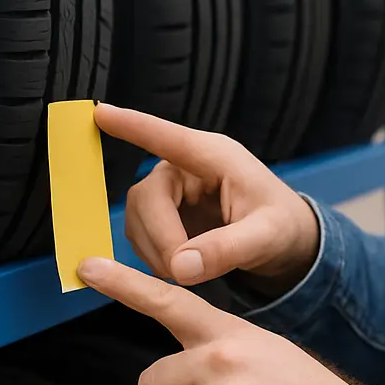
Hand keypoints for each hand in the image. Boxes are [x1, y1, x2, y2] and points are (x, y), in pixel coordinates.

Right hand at [93, 103, 319, 292]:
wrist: (285, 242)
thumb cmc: (281, 226)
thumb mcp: (267, 237)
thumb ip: (229, 249)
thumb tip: (181, 267)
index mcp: (214, 157)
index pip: (167, 137)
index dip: (132, 126)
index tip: (99, 111)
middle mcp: (185, 168)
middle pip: (146, 196)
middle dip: (160, 238)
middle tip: (182, 273)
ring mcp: (171, 191)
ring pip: (137, 218)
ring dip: (155, 251)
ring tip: (190, 273)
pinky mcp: (163, 215)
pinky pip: (140, 234)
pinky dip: (154, 257)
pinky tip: (182, 268)